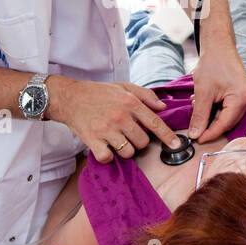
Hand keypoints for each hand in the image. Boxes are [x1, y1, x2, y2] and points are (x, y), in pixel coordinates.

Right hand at [47, 76, 181, 164]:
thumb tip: (163, 107)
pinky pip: (108, 157)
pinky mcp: (92, 140)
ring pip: (128, 152)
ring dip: (125, 150)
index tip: (176, 145)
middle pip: (143, 142)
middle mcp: (120, 116)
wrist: (69, 97)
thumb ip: (146, 95)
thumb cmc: (98, 92)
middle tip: (129, 135)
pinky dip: (108, 156)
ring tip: (117, 140)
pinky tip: (105, 146)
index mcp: (130, 102)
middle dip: (139, 141)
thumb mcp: (124, 86)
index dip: (168, 136)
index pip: (155, 123)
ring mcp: (106, 129)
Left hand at [188, 43, 245, 142]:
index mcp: (242, 99)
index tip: (196, 139)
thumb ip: (199, 115)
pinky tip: (205, 101)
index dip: (210, 134)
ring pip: (227, 116)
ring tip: (196, 104)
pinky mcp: (243, 95)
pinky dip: (216, 108)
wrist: (219, 46)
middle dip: (210, 124)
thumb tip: (195, 134)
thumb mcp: (202, 92)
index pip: (224, 124)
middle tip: (193, 125)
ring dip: (211, 115)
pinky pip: (229, 109)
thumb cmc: (212, 64)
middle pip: (227, 122)